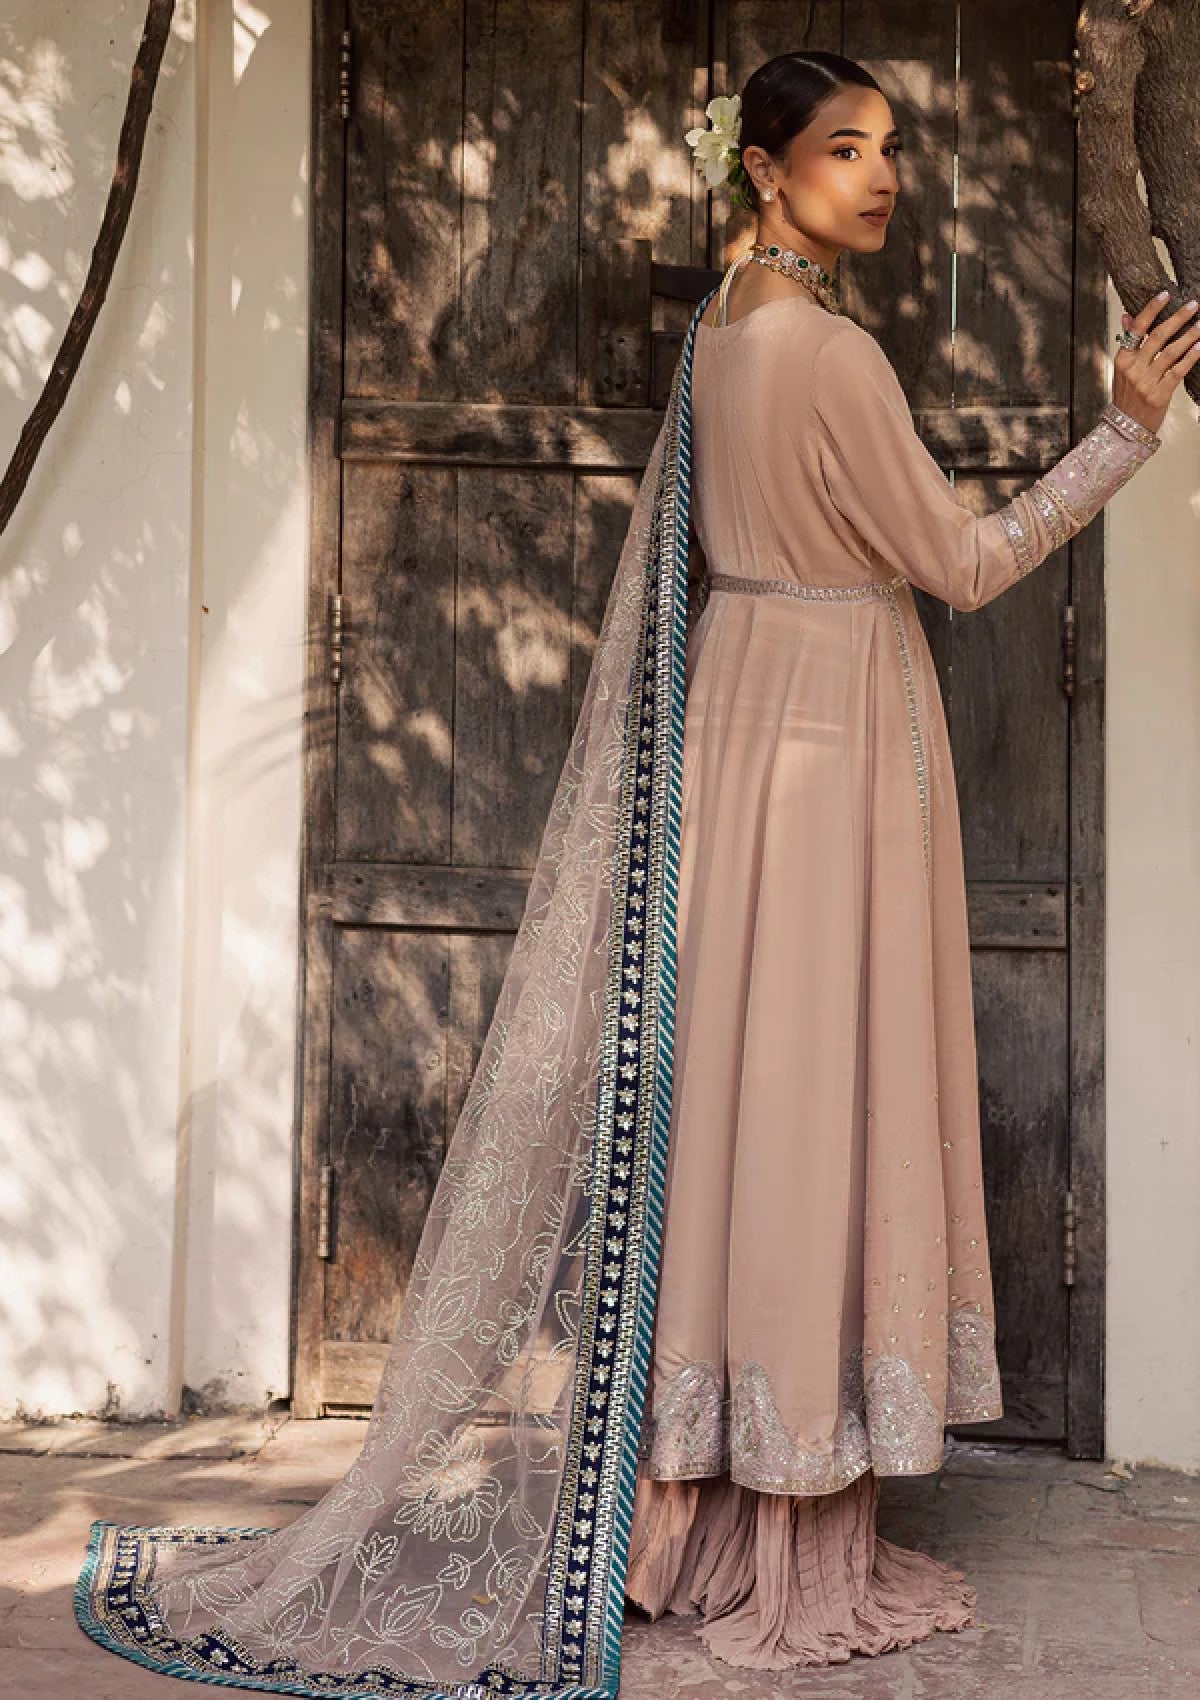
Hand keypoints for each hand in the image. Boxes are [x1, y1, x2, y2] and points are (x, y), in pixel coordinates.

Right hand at [1113, 290, 1199, 435]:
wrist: (1126, 428)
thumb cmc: (1127, 396)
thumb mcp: (1123, 369)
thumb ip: (1128, 342)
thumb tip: (1127, 315)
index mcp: (1123, 360)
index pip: (1137, 329)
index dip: (1151, 310)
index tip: (1166, 294)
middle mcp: (1133, 370)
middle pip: (1158, 336)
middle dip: (1178, 318)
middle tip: (1194, 305)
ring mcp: (1146, 383)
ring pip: (1171, 352)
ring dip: (1190, 336)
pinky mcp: (1159, 395)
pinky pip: (1178, 372)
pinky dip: (1190, 358)